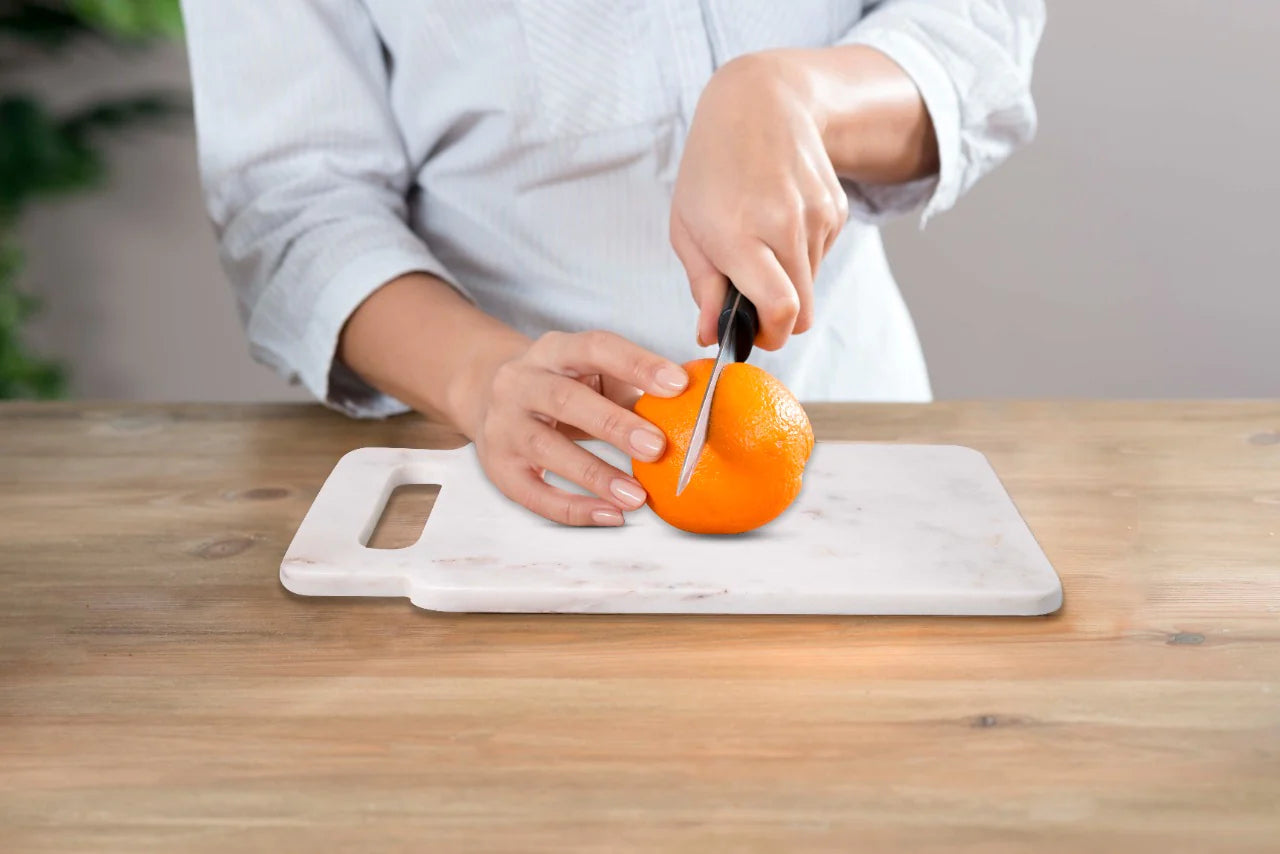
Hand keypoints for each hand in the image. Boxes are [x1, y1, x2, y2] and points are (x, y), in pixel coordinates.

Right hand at [461, 330, 688, 526]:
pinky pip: (533, 493)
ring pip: (546, 448)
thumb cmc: (559, 384)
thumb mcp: (589, 371)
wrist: (484, 392)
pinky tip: (610, 515)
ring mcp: (503, 425)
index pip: (595, 348)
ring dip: (595, 474)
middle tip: (658, 447)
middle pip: (565, 399)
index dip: (637, 364)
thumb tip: (696, 403)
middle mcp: (520, 382)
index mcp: (553, 351)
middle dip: (614, 424)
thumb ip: (633, 384)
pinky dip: (573, 508)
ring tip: (637, 496)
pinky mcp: (498, 466)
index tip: (678, 386)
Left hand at [671, 51, 848, 350]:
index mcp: (740, 235)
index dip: (769, 335)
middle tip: (752, 303)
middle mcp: (785, 226)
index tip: (753, 335)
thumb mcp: (685, 227)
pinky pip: (821, 257)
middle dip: (778, 320)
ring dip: (787, 280)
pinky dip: (801, 254)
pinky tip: (779, 221)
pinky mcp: (837, 210)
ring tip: (759, 243)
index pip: (780, 309)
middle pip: (802, 311)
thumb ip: (702, 287)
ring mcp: (817, 216)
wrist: (761, 103)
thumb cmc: (712, 168)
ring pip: (810, 284)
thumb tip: (710, 336)